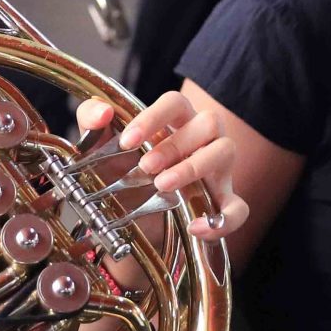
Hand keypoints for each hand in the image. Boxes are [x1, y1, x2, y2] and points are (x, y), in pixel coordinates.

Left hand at [77, 91, 249, 239]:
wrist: (127, 211)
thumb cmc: (121, 167)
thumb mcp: (99, 144)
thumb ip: (91, 118)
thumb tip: (101, 112)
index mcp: (176, 120)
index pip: (175, 103)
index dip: (154, 117)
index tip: (127, 140)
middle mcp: (202, 138)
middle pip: (208, 122)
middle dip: (175, 145)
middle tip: (145, 166)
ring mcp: (217, 169)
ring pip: (226, 152)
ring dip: (194, 167)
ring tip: (162, 185)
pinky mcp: (221, 203)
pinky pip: (239, 208)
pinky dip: (224, 219)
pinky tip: (197, 227)